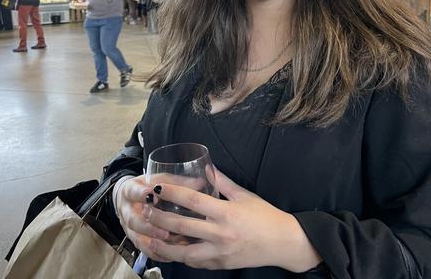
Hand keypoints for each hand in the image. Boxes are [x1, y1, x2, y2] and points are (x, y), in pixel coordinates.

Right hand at [116, 175, 171, 262]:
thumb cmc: (148, 187)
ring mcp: (128, 227)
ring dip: (154, 243)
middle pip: (133, 221)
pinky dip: (157, 253)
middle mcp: (126, 210)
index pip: (132, 191)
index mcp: (130, 190)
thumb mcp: (158, 179)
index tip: (151, 194)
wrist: (129, 197)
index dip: (140, 194)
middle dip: (149, 227)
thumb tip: (201, 182)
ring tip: (171, 245)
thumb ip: (176, 182)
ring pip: (138, 238)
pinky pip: (143, 249)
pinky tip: (170, 255)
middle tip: (165, 231)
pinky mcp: (134, 239)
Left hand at [140, 170, 321, 271]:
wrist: (283, 243)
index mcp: (225, 213)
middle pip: (181, 226)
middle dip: (159, 218)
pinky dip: (181, 256)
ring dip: (163, 244)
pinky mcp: (220, 264)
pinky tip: (171, 249)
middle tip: (147, 211)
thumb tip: (205, 166)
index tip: (157, 188)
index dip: (171, 192)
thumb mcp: (244, 195)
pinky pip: (195, 262)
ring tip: (150, 235)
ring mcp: (219, 252)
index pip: (191, 200)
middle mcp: (220, 234)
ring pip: (183, 252)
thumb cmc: (264, 216)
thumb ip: (222, 182)